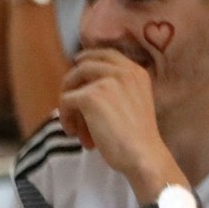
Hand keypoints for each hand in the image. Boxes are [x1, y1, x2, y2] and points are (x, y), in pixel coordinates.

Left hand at [59, 49, 179, 187]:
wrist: (143, 154)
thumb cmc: (137, 137)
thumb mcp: (132, 102)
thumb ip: (114, 89)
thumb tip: (81, 87)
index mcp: (137, 72)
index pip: (106, 53)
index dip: (88, 58)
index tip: (76, 66)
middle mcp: (123, 71)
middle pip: (84, 65)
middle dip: (72, 85)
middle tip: (71, 108)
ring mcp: (107, 81)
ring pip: (71, 82)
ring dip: (68, 105)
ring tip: (76, 128)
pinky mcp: (90, 96)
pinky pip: (65, 101)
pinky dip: (65, 118)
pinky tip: (74, 134)